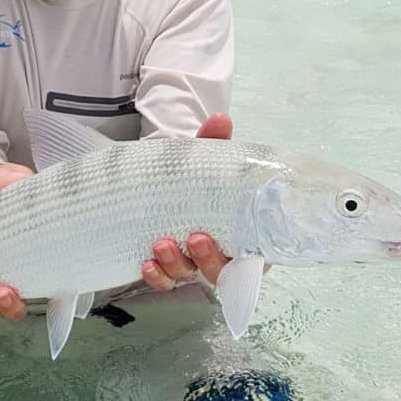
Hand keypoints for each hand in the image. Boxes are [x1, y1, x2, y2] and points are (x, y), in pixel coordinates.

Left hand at [141, 113, 232, 290]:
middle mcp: (218, 254)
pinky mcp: (166, 267)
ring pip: (188, 276)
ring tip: (162, 243)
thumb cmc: (196, 177)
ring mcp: (191, 262)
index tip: (237, 249)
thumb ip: (214, 143)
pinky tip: (147, 264)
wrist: (166, 179)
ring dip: (175, 264)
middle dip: (207, 259)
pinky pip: (163, 280)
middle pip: (219, 272)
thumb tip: (220, 120)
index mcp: (240, 235)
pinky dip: (156, 276)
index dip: (248, 263)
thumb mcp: (206, 160)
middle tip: (196, 237)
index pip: (253, 260)